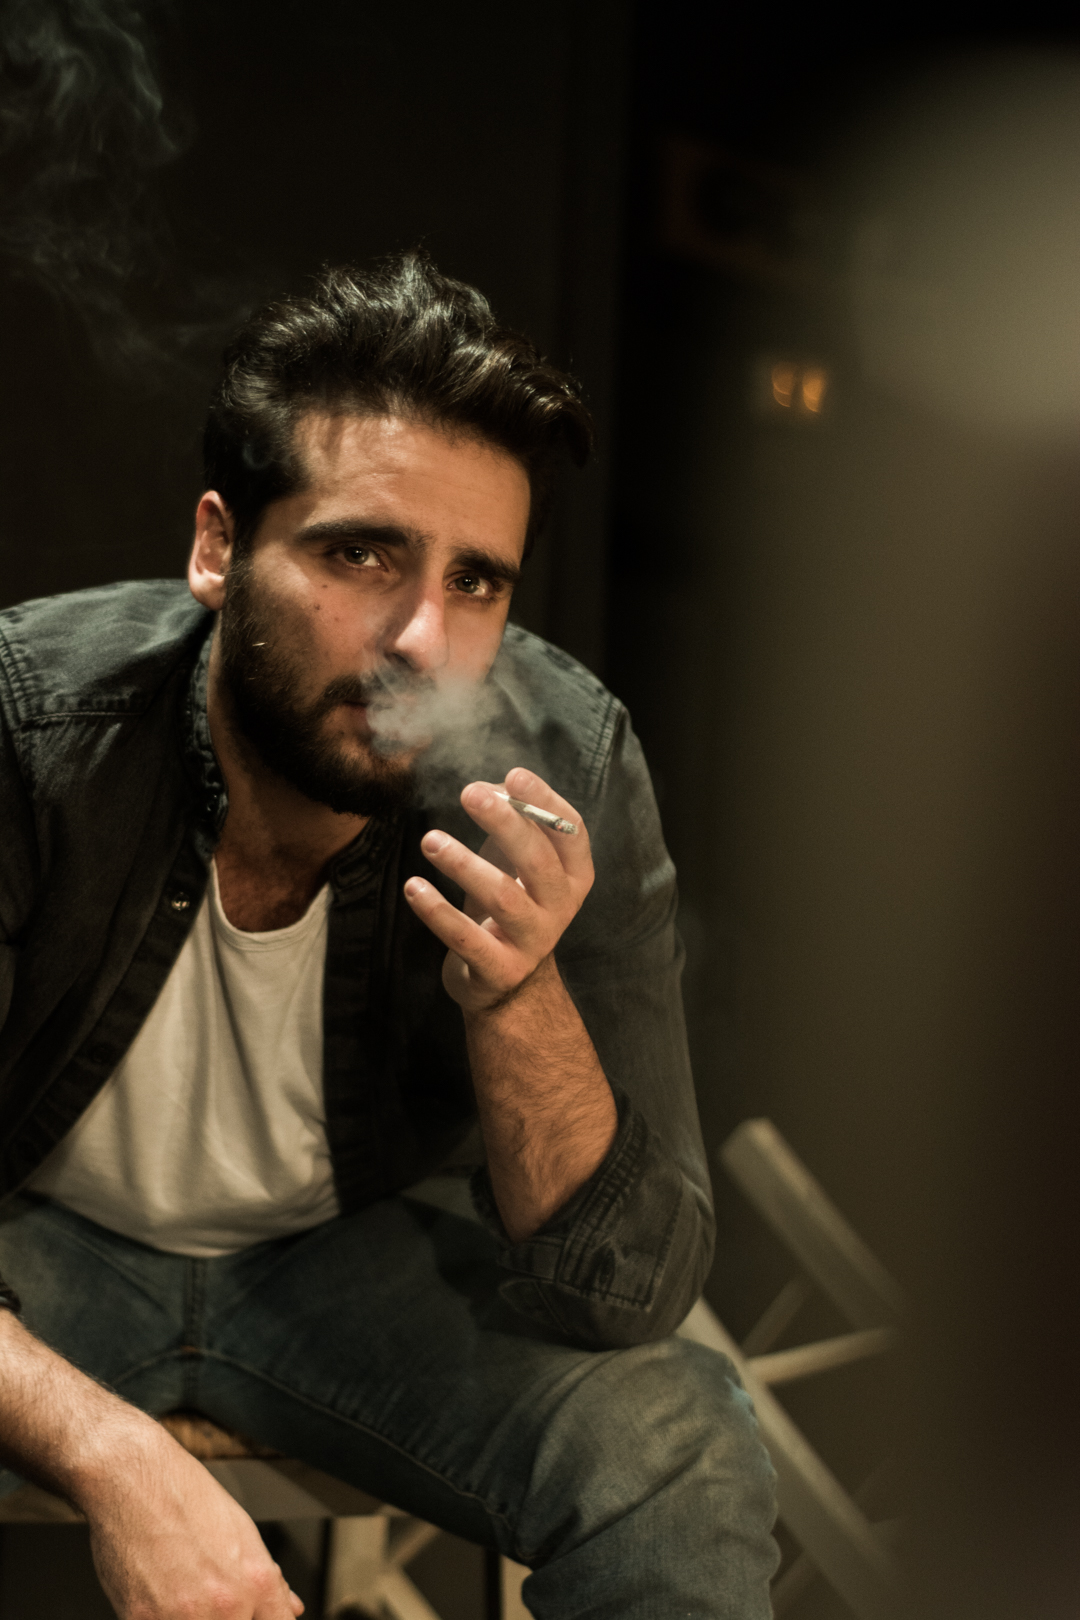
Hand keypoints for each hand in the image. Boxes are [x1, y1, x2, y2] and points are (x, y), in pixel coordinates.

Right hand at [83, 1421, 302, 1619]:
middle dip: (222, 1616)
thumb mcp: (241, 1529)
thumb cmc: (185, 1495)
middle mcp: (225, 1605)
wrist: (134, 1479)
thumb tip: (290, 1606)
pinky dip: (157, 1616)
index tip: (252, 1614)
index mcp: (256, 1581)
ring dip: (189, 1617)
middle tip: (202, 1587)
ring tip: (177, 1587)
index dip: (264, 1619)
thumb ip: (268, 1578)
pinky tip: (154, 1591)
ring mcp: (183, 1617)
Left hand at [404, 766, 592, 1012]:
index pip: (571, 833)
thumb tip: (486, 788)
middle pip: (537, 860)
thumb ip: (509, 820)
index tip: (514, 775)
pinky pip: (466, 938)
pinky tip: (414, 886)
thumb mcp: (515, 861)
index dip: (546, 802)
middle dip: (505, 823)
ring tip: (430, 840)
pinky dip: (437, 911)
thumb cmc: (510, 904)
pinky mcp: (500, 969)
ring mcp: (533, 942)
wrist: (510, 984)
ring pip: (502, 897)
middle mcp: (560, 908)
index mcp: (573, 876)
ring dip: (464, 864)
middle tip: (470, 794)